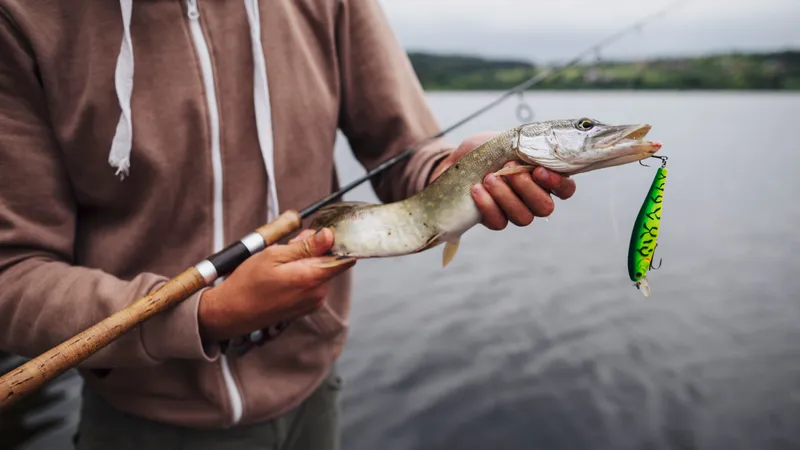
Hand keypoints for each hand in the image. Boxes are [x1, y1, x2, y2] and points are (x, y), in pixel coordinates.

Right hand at [198, 228, 354, 341]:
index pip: (345, 258)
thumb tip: (329, 235)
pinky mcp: (306, 307)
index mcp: (313, 278)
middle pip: (330, 261)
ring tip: (280, 263)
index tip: (322, 233)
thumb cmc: (248, 283)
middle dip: (314, 249)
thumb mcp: (274, 255)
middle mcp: (318, 293)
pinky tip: (281, 275)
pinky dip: (301, 274)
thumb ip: (306, 246)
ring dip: (305, 261)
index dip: (336, 241)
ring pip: (320, 271)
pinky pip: (311, 283)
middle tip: (289, 246)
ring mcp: (313, 302)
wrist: (230, 312)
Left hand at [429, 131, 576, 229]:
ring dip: (506, 196)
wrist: (455, 162)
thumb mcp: (506, 140)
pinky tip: (477, 189)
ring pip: (523, 217)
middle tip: (509, 169)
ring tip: (489, 178)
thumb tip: (537, 146)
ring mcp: (514, 212)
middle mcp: (533, 199)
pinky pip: (499, 222)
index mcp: (543, 178)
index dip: (558, 184)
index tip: (538, 170)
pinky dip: (488, 205)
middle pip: (545, 207)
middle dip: (527, 188)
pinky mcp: (494, 220)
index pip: (565, 189)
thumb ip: (526, 145)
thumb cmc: (486, 150)